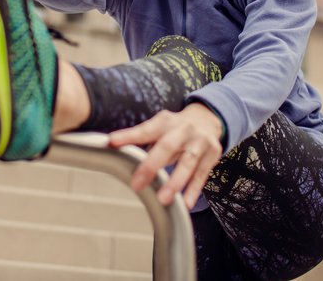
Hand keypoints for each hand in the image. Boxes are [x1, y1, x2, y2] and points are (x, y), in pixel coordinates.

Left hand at [108, 103, 223, 208]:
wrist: (207, 120)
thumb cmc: (175, 127)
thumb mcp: (158, 126)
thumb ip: (138, 136)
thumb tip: (111, 145)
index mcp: (166, 122)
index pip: (146, 130)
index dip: (129, 136)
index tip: (112, 142)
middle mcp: (184, 130)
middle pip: (167, 147)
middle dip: (151, 166)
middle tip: (136, 185)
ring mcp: (200, 143)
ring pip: (188, 163)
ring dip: (175, 182)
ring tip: (163, 199)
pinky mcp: (212, 156)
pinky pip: (202, 175)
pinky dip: (194, 190)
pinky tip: (186, 204)